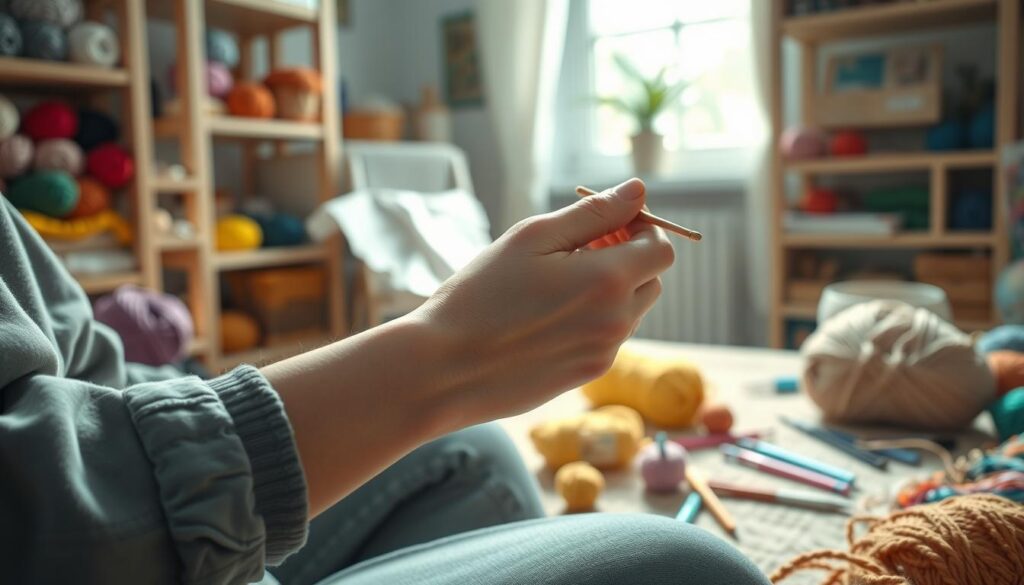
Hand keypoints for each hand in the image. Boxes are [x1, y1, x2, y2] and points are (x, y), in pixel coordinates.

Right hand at [412, 178, 674, 425]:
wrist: (444, 370)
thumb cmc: (480, 296)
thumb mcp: (532, 239)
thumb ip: (593, 213)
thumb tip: (637, 191)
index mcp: (607, 282)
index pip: (660, 248)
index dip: (638, 228)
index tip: (602, 225)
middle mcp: (616, 322)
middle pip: (652, 279)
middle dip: (627, 258)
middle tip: (577, 249)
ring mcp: (603, 353)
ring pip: (631, 310)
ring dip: (610, 290)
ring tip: (555, 284)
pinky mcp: (586, 374)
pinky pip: (607, 337)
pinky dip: (592, 319)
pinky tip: (546, 316)